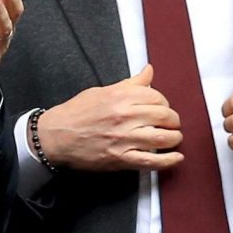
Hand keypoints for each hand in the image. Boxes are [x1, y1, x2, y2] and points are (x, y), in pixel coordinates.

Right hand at [35, 65, 183, 170]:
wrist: (55, 136)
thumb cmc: (76, 112)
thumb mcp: (101, 91)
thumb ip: (129, 84)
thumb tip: (149, 71)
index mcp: (119, 96)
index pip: (156, 97)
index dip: (164, 103)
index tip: (162, 108)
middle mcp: (124, 116)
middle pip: (164, 116)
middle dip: (173, 120)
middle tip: (171, 123)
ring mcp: (123, 138)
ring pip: (162, 138)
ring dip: (174, 138)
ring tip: (174, 138)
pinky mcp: (121, 158)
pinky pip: (151, 161)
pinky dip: (168, 161)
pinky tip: (177, 158)